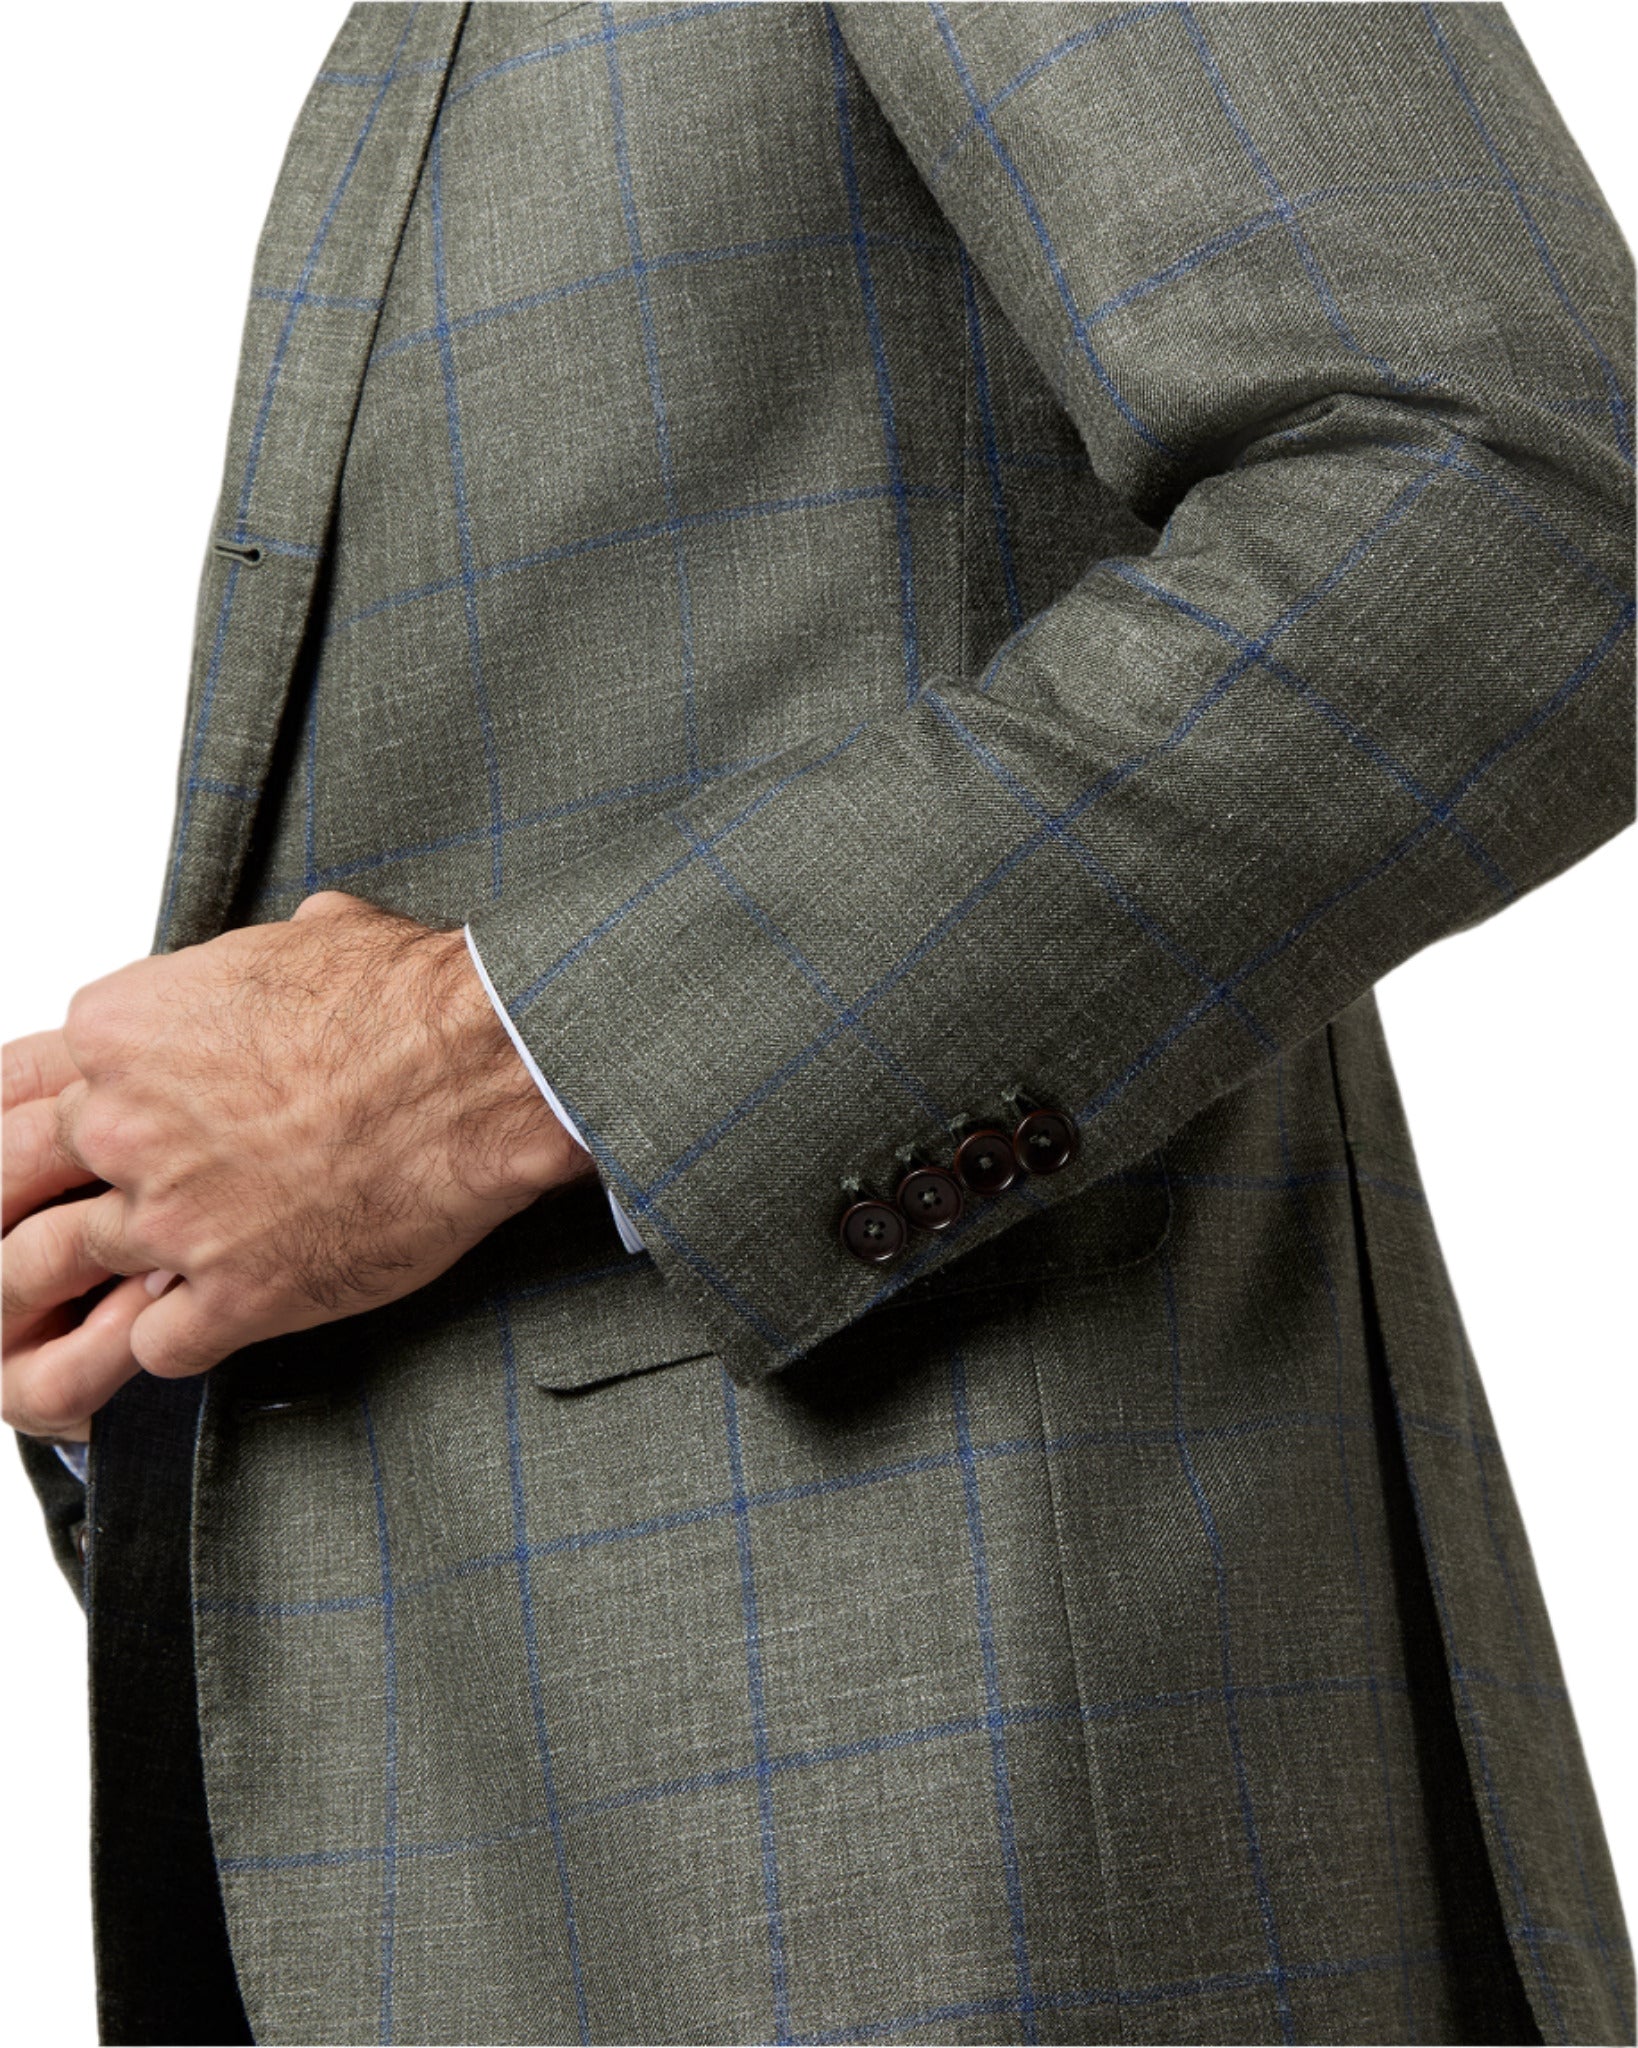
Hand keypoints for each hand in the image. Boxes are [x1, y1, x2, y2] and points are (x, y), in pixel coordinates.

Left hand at [2, 893, 594, 1439]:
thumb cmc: (410, 1001)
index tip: (114, 1124)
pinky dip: (183, 1335)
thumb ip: (239, 971)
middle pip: (45, 1173)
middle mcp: (124, 1125)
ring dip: (135, 1260)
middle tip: (122, 1193)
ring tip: (181, 1254)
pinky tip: (215, 1314)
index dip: (92, 1104)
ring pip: (88, 1262)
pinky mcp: (235, 1296)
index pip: (41, 1080)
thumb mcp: (303, 938)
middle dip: (87, 1183)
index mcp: (121, 1030)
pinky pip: (158, 1346)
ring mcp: (172, 1219)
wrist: (487, 1068)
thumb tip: (264, 963)